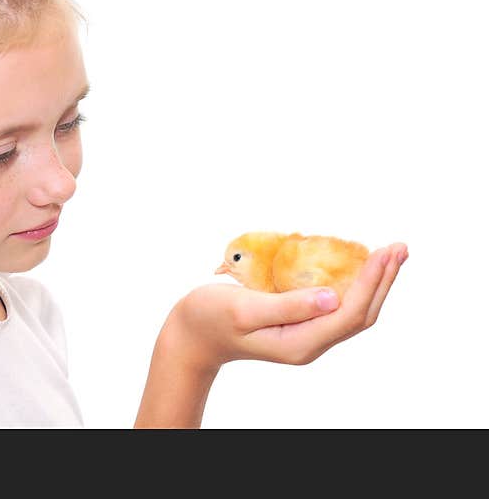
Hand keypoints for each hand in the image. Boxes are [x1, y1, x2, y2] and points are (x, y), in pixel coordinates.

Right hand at [167, 243, 407, 370]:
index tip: (384, 253)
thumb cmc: (209, 317)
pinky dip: (354, 283)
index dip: (371, 283)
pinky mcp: (300, 323)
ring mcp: (305, 334)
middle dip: (382, 280)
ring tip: (390, 254)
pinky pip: (337, 305)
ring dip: (374, 282)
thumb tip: (332, 298)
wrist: (191, 334)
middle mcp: (308, 343)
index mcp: (298, 343)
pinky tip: (359, 265)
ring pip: (352, 310)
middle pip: (360, 315)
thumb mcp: (243, 309)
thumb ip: (286, 306)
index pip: (348, 315)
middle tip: (399, 247)